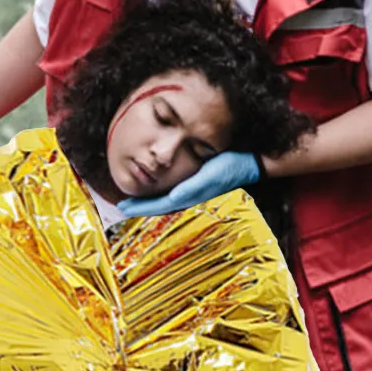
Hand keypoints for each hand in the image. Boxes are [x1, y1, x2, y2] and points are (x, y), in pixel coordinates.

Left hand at [118, 150, 260, 217]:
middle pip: (160, 207)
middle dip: (141, 207)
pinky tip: (157, 193)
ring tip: (133, 201)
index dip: (141, 207)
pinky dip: (161, 197)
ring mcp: (195, 194)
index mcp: (191, 197)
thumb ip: (192, 188)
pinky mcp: (198, 188)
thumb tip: (172, 197)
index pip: (160, 205)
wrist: (249, 164)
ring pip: (166, 202)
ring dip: (149, 203)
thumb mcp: (210, 175)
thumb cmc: (229, 168)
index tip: (123, 207)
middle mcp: (191, 198)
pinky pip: (174, 196)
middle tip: (122, 206)